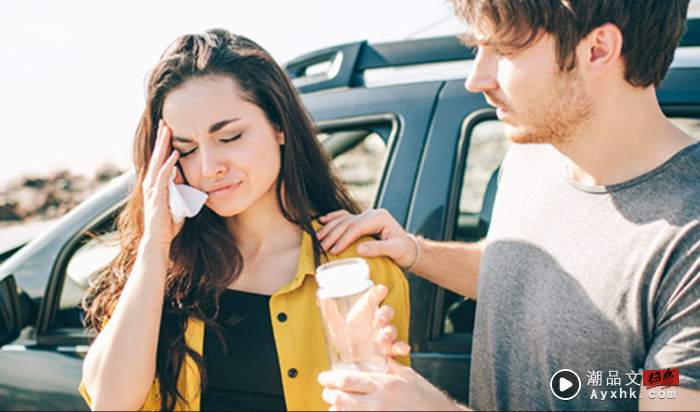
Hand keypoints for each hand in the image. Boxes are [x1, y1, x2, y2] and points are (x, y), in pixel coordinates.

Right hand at [141, 120, 184, 246]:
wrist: (158, 238)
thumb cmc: (168, 221)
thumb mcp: (176, 199)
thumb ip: (178, 186)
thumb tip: (182, 176)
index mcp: (155, 182)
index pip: (158, 159)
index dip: (162, 143)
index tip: (166, 128)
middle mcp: (151, 182)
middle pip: (156, 155)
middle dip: (160, 138)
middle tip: (164, 121)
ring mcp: (153, 188)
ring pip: (158, 161)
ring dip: (163, 145)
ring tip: (167, 130)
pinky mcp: (157, 195)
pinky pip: (163, 176)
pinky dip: (169, 164)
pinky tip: (174, 154)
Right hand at [317, 210, 417, 269]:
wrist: (408, 249)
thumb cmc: (403, 251)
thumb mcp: (395, 250)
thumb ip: (378, 248)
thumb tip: (359, 249)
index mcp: (379, 217)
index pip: (356, 227)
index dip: (343, 239)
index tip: (333, 250)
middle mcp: (371, 214)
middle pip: (347, 223)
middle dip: (333, 235)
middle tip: (321, 247)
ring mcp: (366, 216)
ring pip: (343, 219)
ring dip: (329, 228)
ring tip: (317, 239)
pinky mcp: (362, 221)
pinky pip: (344, 217)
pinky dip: (333, 219)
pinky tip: (321, 221)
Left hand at [319, 286, 410, 365]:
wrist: (349, 362)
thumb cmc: (345, 340)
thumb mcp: (336, 326)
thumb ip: (331, 312)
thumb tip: (322, 297)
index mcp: (365, 312)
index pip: (374, 297)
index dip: (379, 292)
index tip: (382, 290)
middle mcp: (376, 322)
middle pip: (387, 312)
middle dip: (385, 314)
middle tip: (379, 321)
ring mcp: (384, 336)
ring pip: (393, 329)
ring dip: (390, 332)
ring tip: (383, 339)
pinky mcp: (388, 350)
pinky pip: (399, 346)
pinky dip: (402, 347)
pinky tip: (401, 349)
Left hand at [319, 359, 461, 410]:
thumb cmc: (425, 397)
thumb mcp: (406, 375)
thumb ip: (388, 365)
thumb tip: (375, 354)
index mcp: (384, 384)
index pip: (347, 380)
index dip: (330, 378)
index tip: (323, 377)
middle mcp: (378, 402)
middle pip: (341, 398)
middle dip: (328, 394)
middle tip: (325, 391)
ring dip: (335, 408)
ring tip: (333, 404)